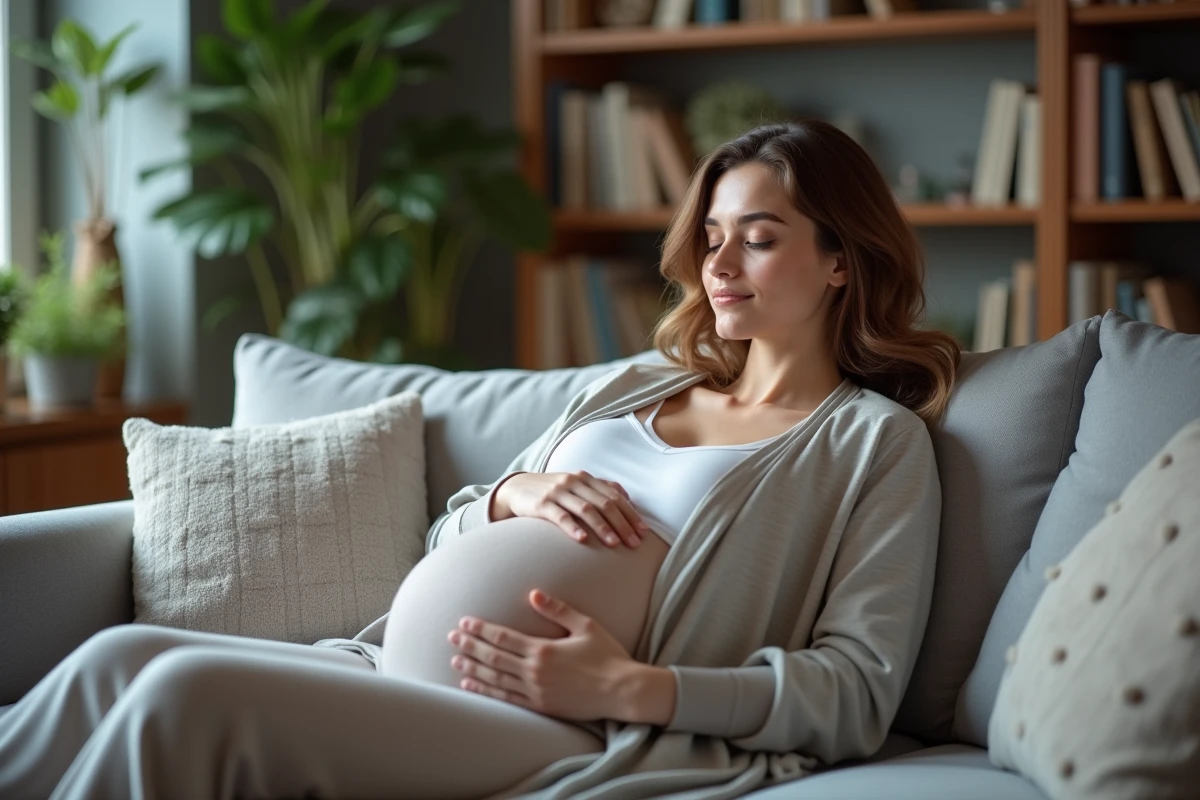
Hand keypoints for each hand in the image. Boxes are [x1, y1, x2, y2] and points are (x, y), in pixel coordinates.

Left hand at [447, 589, 638, 721]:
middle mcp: (535, 672)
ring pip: (495, 679)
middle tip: (451, 637)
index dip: (481, 629)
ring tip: (455, 660)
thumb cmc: (607, 655)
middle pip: (493, 657)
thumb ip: (557, 610)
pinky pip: (506, 699)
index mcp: (543, 649)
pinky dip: (486, 691)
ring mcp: (536, 691)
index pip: (503, 637)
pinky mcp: (540, 707)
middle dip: (470, 646)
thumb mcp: (585, 625)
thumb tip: (533, 593)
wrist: (622, 691)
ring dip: (473, 669)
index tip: (465, 622)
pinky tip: (471, 685)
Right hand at [495, 471, 650, 547]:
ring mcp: (557, 492)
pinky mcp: (541, 504)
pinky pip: (560, 516)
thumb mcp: (576, 484)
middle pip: (604, 503)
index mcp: (585, 478)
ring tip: (614, 544)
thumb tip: (626, 496)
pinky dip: (572, 527)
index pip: (614, 496)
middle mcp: (574, 482)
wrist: (517, 488)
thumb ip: (599, 488)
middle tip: (634, 543)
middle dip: (622, 524)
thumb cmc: (552, 490)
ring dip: (603, 527)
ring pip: (586, 509)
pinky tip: (582, 539)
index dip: (631, 514)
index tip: (643, 532)